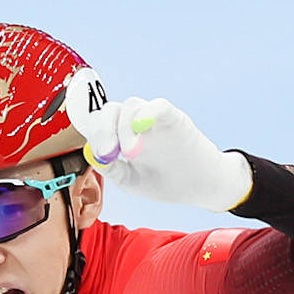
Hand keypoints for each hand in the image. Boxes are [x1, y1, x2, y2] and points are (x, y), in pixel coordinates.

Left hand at [79, 94, 253, 213]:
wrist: (200, 187)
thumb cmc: (165, 182)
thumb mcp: (131, 181)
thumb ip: (112, 169)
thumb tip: (92, 155)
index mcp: (121, 137)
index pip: (99, 124)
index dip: (94, 135)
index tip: (101, 155)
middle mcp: (134, 124)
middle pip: (111, 110)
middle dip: (104, 128)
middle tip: (110, 151)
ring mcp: (154, 119)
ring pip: (131, 106)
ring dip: (125, 128)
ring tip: (132, 153)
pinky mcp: (174, 118)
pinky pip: (158, 106)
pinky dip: (148, 112)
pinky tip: (144, 126)